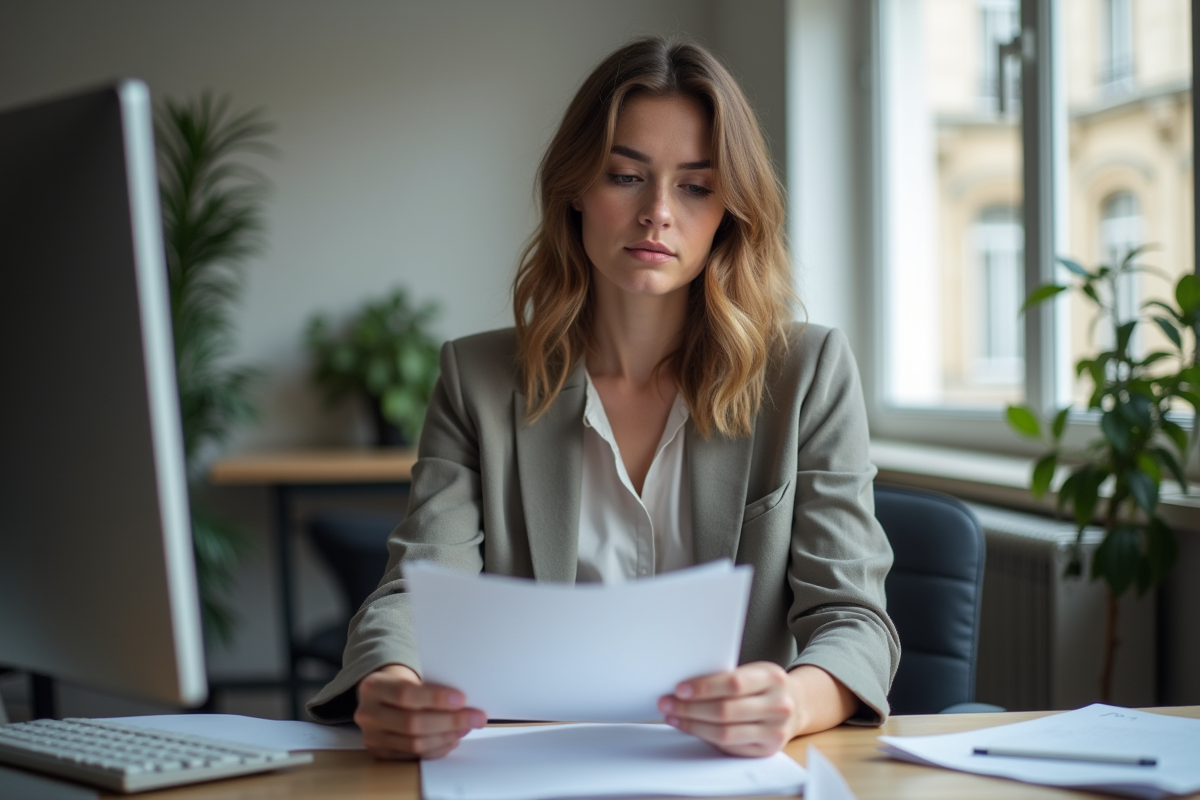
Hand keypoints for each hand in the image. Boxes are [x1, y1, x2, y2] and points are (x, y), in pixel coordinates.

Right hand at [354, 664, 485, 759]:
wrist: (379, 696)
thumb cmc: (401, 681)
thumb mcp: (409, 672)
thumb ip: (431, 682)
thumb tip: (465, 700)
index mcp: (374, 686)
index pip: (405, 694)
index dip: (435, 698)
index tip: (462, 699)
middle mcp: (368, 713)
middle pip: (412, 723)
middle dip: (450, 721)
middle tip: (476, 717)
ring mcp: (372, 736)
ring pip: (414, 744)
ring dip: (446, 737)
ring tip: (466, 728)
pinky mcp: (381, 753)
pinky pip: (414, 756)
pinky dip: (437, 749)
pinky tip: (452, 739)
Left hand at [658, 662, 856, 756]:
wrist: (797, 704)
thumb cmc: (766, 685)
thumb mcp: (755, 671)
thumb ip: (727, 678)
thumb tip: (685, 686)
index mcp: (772, 678)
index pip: (733, 684)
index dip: (703, 688)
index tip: (679, 689)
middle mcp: (777, 706)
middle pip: (725, 711)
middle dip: (690, 709)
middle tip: (667, 704)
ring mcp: (774, 731)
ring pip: (724, 733)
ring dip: (693, 726)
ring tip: (674, 717)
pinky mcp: (767, 750)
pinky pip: (729, 747)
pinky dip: (706, 738)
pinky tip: (692, 729)